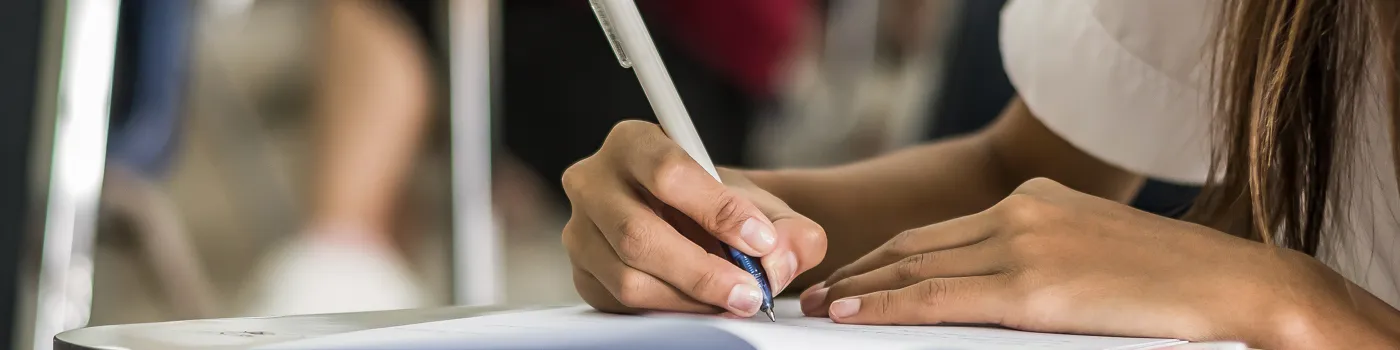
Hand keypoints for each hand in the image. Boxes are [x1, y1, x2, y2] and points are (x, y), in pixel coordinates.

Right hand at [563, 121, 826, 316]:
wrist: (693, 224)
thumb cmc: (720, 207)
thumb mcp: (762, 205)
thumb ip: (788, 227)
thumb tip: (780, 257)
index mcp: (633, 143)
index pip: (668, 172)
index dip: (717, 210)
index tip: (760, 240)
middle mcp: (594, 181)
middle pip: (638, 233)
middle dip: (703, 271)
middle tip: (750, 291)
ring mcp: (580, 230)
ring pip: (627, 276)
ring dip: (688, 298)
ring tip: (733, 299)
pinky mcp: (583, 273)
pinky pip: (620, 302)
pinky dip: (669, 310)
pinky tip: (703, 304)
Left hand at [799, 178, 1382, 346]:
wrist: (1238, 287)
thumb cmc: (1173, 288)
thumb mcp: (1091, 258)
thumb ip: (1036, 266)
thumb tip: (991, 298)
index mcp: (1035, 202)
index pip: (939, 233)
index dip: (885, 257)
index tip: (847, 279)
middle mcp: (1021, 212)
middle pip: (916, 245)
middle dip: (858, 272)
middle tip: (815, 296)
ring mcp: (1024, 243)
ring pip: (915, 267)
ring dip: (859, 290)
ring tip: (820, 310)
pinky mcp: (1031, 283)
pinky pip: (936, 294)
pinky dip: (884, 304)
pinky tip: (852, 315)